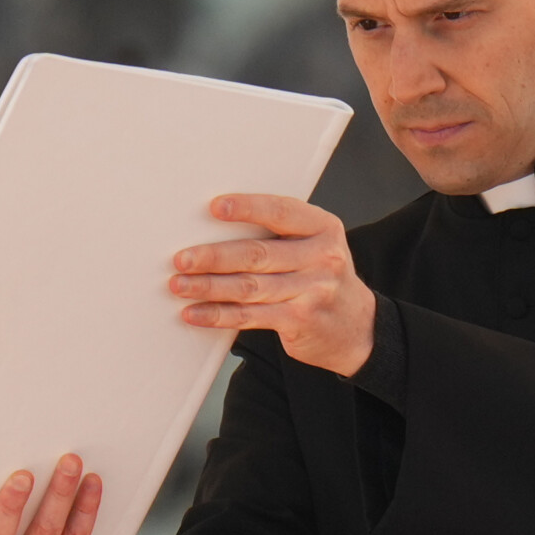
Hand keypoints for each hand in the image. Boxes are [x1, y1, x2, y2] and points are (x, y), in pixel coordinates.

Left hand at [172, 193, 376, 374]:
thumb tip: (211, 225)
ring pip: (249, 287)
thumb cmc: (319, 276)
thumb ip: (279, 234)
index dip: (246, 208)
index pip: (281, 212)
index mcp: (323, 227)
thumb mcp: (313, 245)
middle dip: (213, 256)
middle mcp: (322, 257)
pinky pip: (249, 316)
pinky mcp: (299, 321)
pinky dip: (217, 314)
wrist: (356, 327)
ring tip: (178, 284)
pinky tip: (194, 313)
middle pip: (257, 254)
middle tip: (181, 258)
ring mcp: (313, 291)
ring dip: (208, 286)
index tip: (213, 208)